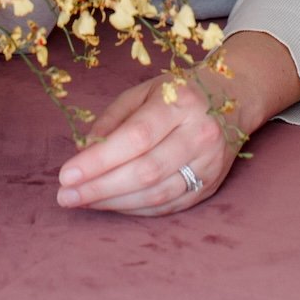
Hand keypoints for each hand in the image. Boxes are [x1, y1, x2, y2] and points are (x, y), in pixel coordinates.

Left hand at [56, 73, 241, 215]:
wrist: (234, 98)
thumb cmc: (179, 92)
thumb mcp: (144, 90)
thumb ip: (114, 118)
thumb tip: (85, 151)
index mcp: (181, 102)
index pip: (136, 137)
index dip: (100, 159)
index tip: (67, 173)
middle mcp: (199, 134)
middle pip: (145, 171)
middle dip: (100, 187)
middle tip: (65, 196)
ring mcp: (208, 164)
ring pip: (156, 194)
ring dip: (114, 203)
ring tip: (81, 202)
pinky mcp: (210, 186)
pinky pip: (168, 206)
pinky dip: (136, 209)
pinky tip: (111, 205)